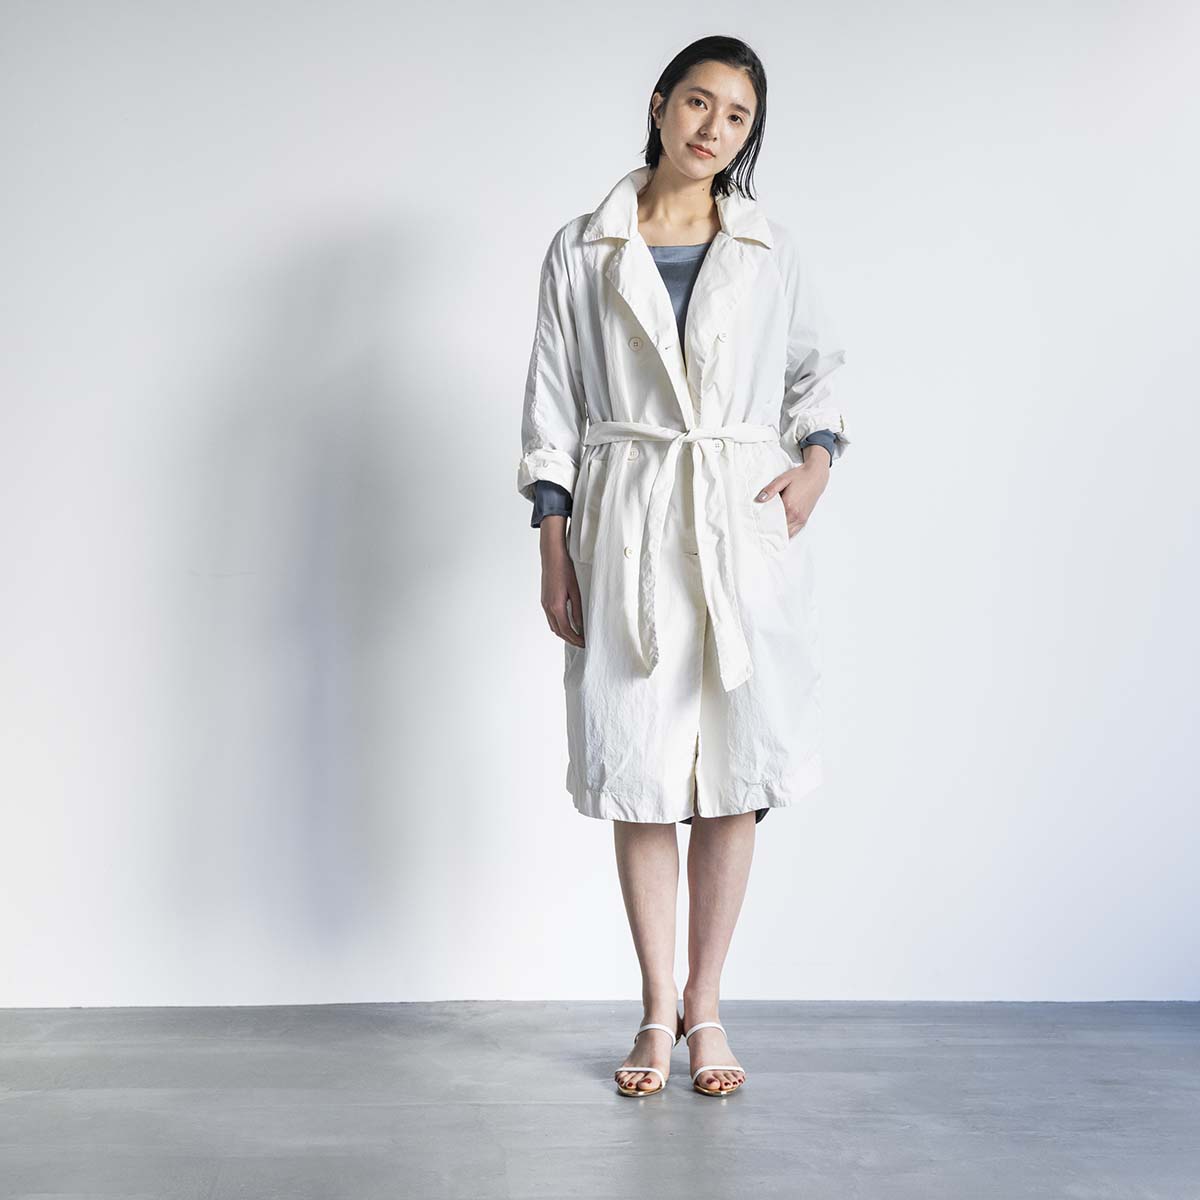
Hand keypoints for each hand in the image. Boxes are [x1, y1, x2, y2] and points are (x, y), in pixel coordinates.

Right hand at [539, 516, 584, 645]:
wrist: (551, 556)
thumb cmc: (565, 570)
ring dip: (564, 633)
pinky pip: (551, 618)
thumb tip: (580, 625)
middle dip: (570, 639)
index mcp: (556, 606)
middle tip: (582, 643)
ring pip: (553, 626)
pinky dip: (559, 625)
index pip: (566, 630)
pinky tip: (567, 623)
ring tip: (576, 636)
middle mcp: (548, 607)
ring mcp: (544, 604)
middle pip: (558, 631)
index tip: (584, 643)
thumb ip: (577, 610)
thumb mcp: (575, 591)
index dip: (576, 639)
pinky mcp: (544, 600)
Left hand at [755, 452, 829, 538]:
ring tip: (770, 533)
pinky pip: (795, 531)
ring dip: (779, 534)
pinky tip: (781, 531)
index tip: (758, 526)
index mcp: (789, 506)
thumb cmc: (800, 477)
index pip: (773, 521)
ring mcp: (802, 518)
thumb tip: (760, 499)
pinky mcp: (805, 518)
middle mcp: (796, 515)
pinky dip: (787, 533)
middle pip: (780, 530)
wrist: (816, 476)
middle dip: (771, 531)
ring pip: (788, 534)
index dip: (765, 525)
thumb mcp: (783, 479)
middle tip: (761, 531)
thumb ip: (771, 490)